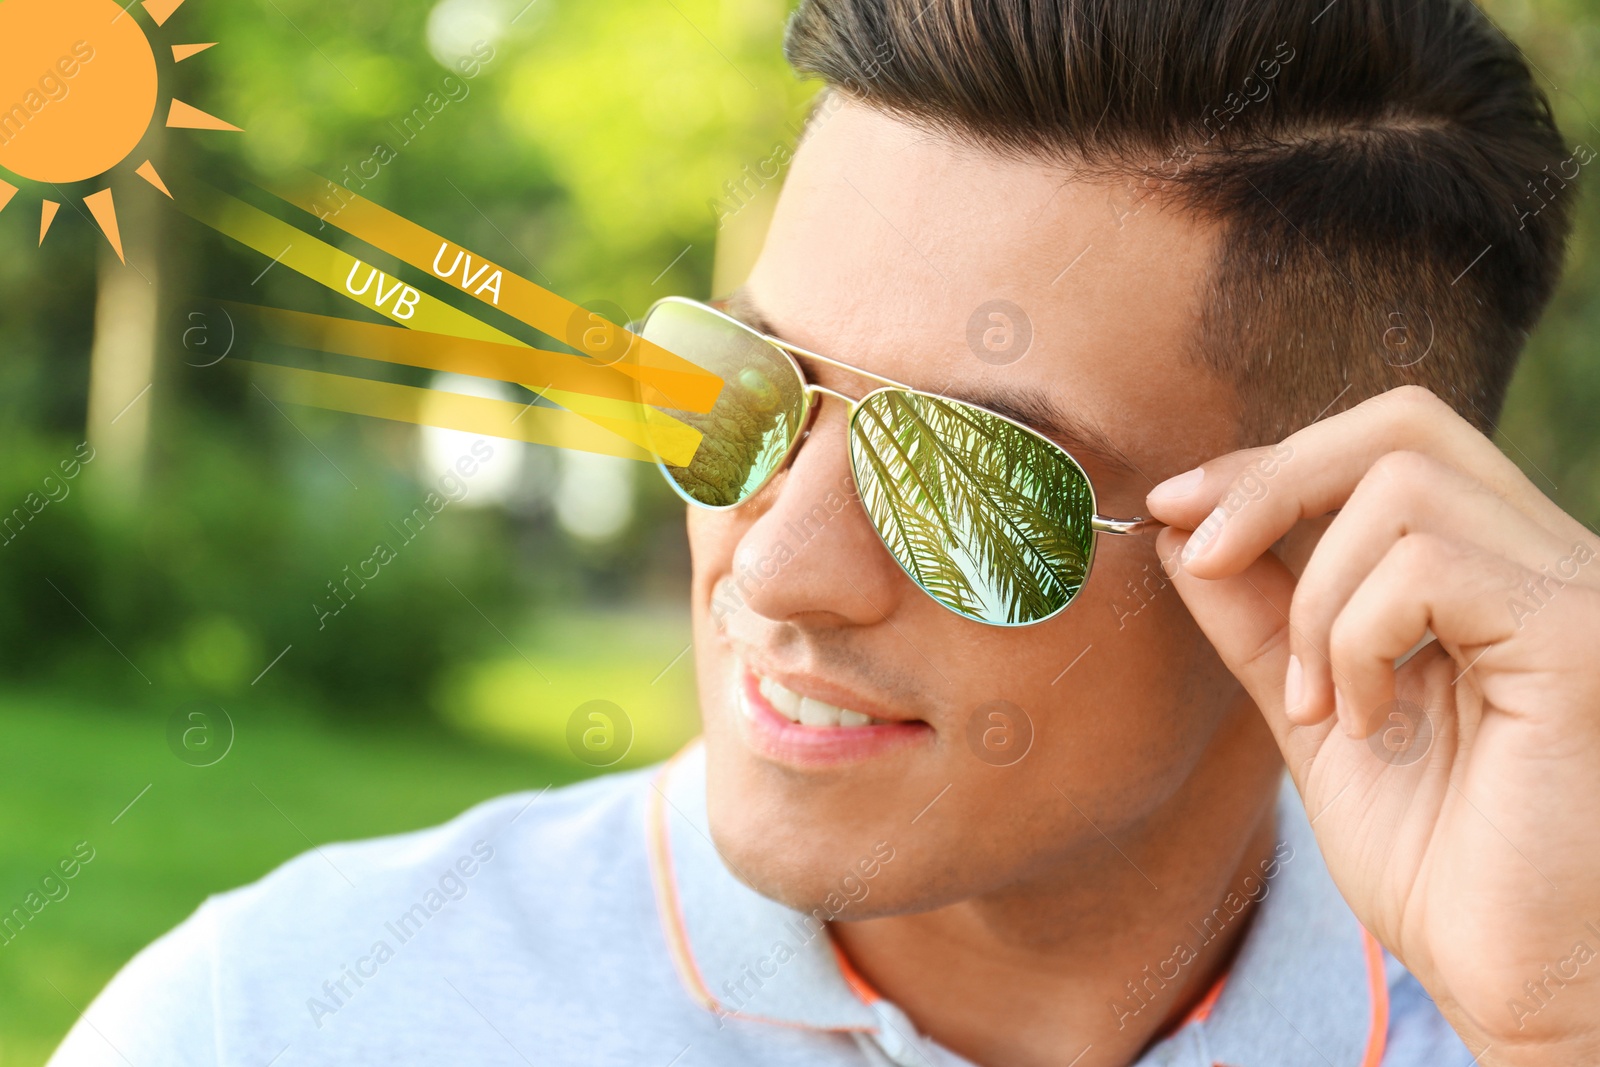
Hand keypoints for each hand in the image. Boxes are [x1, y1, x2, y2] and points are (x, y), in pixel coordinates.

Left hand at [1144, 386, 1599, 1066]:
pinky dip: (1357, 637)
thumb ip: (1258, 622)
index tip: (1173, 508)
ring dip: (1314, 597)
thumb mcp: (1314, 715)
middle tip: (1200, 551)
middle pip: (1400, 425)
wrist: (1514, 979)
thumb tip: (1180, 530)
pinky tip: (1367, 720)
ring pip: (1401, 486)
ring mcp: (1573, 588)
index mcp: (1493, 569)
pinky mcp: (1580, 635)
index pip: (1382, 447)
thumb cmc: (1438, 862)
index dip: (1267, 464)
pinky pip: (1428, 566)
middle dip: (1271, 478)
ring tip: (1320, 703)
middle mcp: (1548, 558)